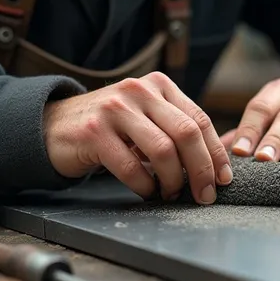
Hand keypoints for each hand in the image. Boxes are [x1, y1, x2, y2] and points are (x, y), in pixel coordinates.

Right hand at [43, 72, 232, 204]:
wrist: (55, 126)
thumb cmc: (110, 127)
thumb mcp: (145, 116)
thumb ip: (174, 128)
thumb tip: (214, 163)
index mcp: (159, 85)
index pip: (199, 119)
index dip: (216, 152)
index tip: (224, 178)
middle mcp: (139, 91)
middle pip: (186, 134)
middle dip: (202, 170)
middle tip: (204, 195)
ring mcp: (116, 109)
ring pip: (162, 151)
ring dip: (172, 181)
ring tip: (169, 194)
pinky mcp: (95, 132)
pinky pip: (131, 167)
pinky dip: (144, 186)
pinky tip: (146, 191)